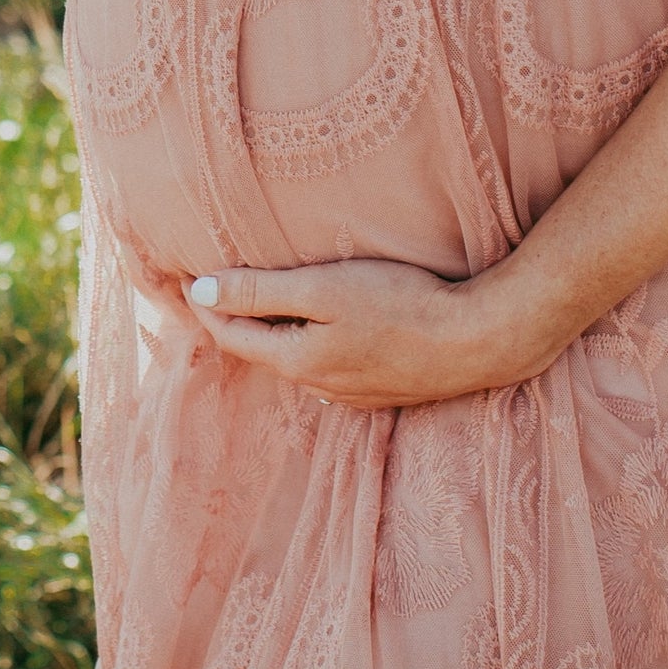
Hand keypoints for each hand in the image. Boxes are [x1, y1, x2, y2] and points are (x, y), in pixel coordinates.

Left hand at [185, 256, 552, 409]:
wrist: (478, 340)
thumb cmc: (402, 304)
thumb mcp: (324, 288)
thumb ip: (261, 291)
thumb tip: (201, 291)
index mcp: (297, 362)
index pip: (232, 335)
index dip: (208, 304)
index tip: (189, 275)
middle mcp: (318, 386)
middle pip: (263, 349)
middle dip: (239, 318)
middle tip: (221, 282)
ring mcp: (352, 393)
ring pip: (297, 358)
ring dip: (279, 331)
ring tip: (270, 296)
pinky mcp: (381, 389)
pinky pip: (329, 365)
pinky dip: (313, 340)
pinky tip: (329, 320)